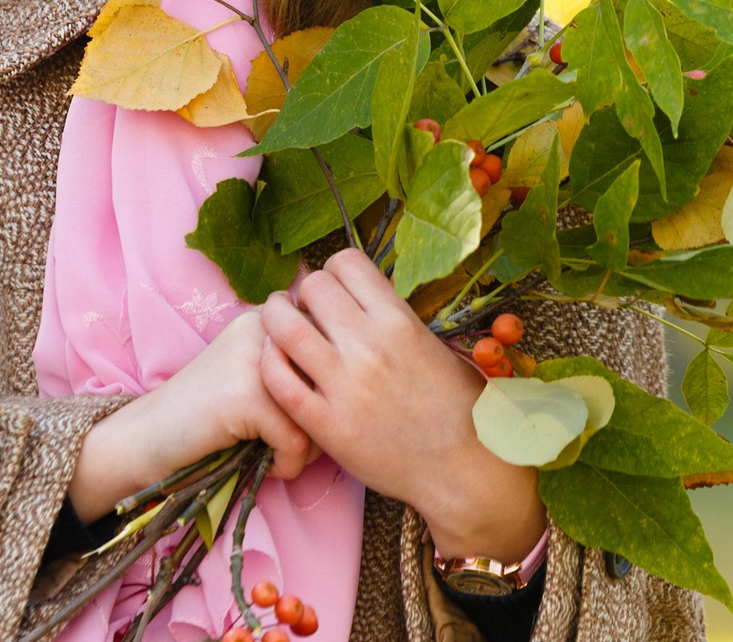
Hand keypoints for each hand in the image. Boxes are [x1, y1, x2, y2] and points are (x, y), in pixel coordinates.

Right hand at [68, 310, 317, 518]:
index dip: (325, 388)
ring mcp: (253, 359)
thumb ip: (293, 369)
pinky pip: (296, 439)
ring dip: (310, 446)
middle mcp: (263, 327)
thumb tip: (351, 386)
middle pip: (330, 375)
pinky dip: (288, 464)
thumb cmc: (204, 416)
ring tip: (285, 456)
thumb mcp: (252, 378)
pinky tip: (269, 468)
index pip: (330, 344)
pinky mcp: (245, 396)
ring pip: (319, 409)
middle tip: (300, 442)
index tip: (306, 415)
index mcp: (267, 316)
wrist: (144, 438)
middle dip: (325, 417)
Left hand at [259, 250, 545, 562]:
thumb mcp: (436, 348)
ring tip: (279, 328)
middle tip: (306, 312)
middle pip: (313, 286)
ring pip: (284, 327)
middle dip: (305, 293)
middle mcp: (370, 345)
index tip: (334, 290)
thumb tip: (363, 304)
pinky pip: (278, 381)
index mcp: (400, 321)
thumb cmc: (459, 409)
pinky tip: (277, 364)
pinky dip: (269, 364)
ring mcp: (345, 385)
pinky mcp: (326, 425)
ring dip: (276, 319)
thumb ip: (398, 322)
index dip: (334, 271)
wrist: (463, 470)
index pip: (347, 262)